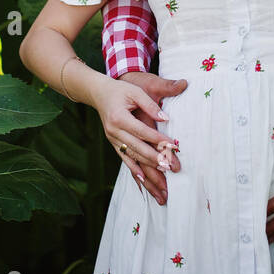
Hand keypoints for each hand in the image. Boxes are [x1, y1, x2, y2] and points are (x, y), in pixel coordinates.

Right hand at [117, 71, 185, 204]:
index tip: (174, 147)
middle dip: (156, 160)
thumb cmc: (119, 90)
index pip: (143, 131)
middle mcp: (114, 131)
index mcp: (119, 117)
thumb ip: (150, 105)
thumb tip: (165, 119)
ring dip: (147, 171)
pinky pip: (125, 160)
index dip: (159, 139)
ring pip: (132, 158)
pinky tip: (143, 182)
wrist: (98, 94)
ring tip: (161, 182)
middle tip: (172, 168)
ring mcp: (112, 139)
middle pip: (138, 148)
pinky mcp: (114, 144)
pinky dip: (134, 171)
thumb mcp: (135, 91)